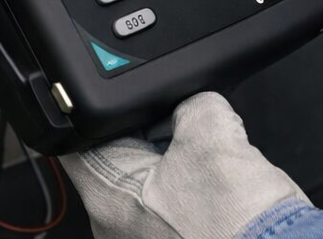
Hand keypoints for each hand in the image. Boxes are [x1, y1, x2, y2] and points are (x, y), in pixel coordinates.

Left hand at [63, 92, 310, 238]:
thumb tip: (195, 102)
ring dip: (181, 166)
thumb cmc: (242, 224)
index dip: (107, 109)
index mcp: (108, 196)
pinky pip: (177, 209)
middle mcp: (117, 228)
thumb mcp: (213, 131)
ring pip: (153, 184)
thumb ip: (193, 102)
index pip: (80, 138)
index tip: (131, 97)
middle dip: (153, 135)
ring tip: (215, 165)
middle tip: (186, 126)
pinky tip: (226, 191)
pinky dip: (198, 194)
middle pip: (119, 159)